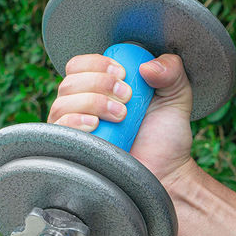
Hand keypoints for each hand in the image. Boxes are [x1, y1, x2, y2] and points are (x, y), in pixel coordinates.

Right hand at [47, 53, 194, 188]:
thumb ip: (171, 71)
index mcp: (103, 88)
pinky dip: (75, 121)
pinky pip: (59, 127)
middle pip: (70, 81)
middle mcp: (84, 105)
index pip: (81, 65)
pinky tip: (95, 125)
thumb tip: (146, 66)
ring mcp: (77, 127)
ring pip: (62, 102)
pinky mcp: (74, 148)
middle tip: (127, 98)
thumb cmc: (167, 137)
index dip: (98, 64)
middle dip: (99, 84)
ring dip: (93, 102)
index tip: (123, 74)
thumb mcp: (176, 96)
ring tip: (120, 116)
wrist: (165, 172)